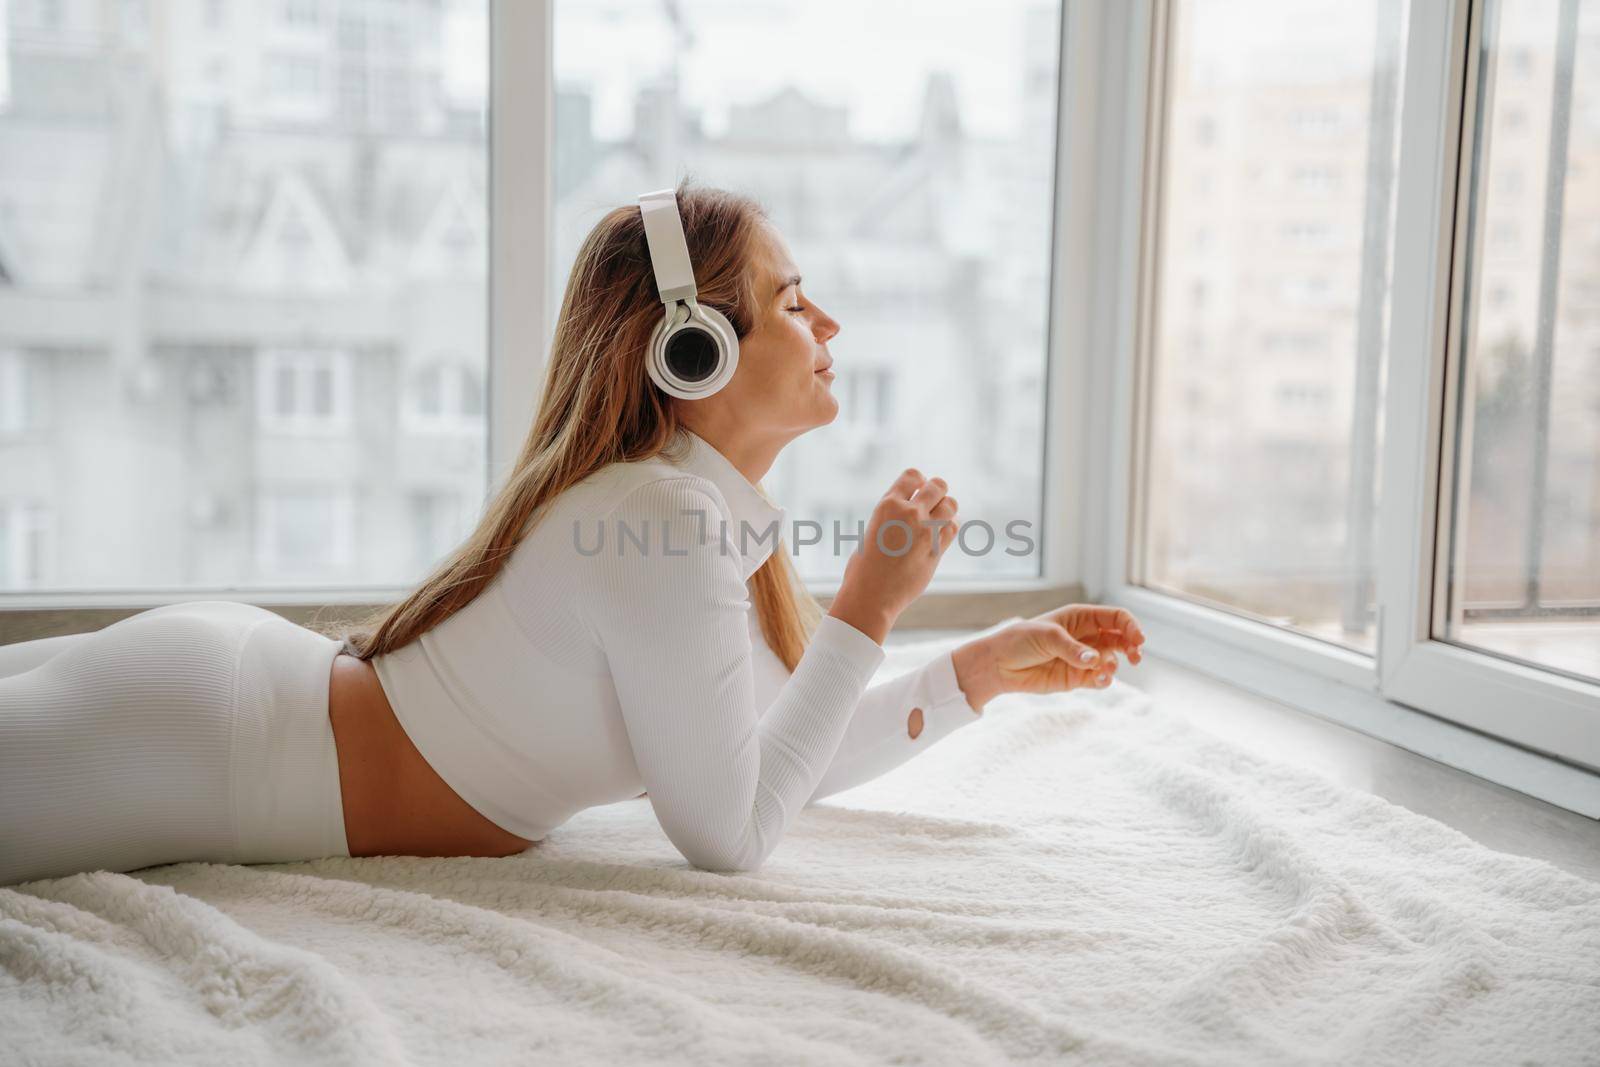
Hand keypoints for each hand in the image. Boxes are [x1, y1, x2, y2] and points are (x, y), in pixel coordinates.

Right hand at [827, 467, 958, 643]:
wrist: (870, 595)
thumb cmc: (864, 567)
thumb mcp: (873, 530)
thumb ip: (894, 516)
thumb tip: (914, 511)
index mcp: (887, 505)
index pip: (913, 475)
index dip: (919, 481)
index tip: (917, 491)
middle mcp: (909, 513)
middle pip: (938, 485)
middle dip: (937, 491)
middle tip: (930, 505)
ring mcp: (925, 532)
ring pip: (951, 504)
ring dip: (946, 508)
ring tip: (936, 519)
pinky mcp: (936, 550)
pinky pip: (953, 528)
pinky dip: (950, 527)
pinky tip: (940, 534)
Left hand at [950, 604, 1145, 710]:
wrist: (1000, 665)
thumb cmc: (1020, 640)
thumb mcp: (1046, 637)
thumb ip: (1072, 649)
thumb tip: (1094, 660)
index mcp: (1081, 617)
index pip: (1116, 617)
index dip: (1131, 626)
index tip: (1139, 640)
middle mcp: (1086, 636)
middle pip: (1121, 638)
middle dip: (1132, 647)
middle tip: (1135, 657)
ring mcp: (1083, 658)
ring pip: (1113, 660)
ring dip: (1115, 665)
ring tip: (1105, 670)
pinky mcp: (1077, 678)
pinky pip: (1099, 679)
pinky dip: (1104, 680)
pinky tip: (1099, 680)